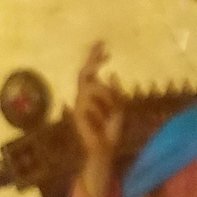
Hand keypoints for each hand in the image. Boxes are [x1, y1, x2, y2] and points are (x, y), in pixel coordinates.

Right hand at [75, 41, 124, 196]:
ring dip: (107, 96)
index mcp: (92, 96)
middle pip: (85, 73)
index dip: (96, 59)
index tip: (105, 49)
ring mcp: (79, 105)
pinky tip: (102, 120)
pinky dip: (102, 107)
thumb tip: (112, 74)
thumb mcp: (119, 107)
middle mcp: (82, 98)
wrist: (103, 149)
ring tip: (111, 112)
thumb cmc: (111, 131)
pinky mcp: (78, 112)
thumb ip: (115, 91)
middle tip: (103, 47)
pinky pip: (92, 100)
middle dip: (93, 59)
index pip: (91, 73)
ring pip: (94, 87)